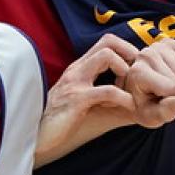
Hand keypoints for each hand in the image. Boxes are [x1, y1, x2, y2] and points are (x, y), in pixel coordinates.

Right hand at [36, 34, 138, 164]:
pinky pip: (106, 90)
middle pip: (108, 41)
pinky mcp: (77, 99)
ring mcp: (76, 82)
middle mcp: (77, 69)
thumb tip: (127, 94)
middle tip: (139, 73)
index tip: (136, 68)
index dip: (126, 49)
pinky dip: (124, 97)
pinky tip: (129, 107)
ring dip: (126, 69)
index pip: (106, 41)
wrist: (36, 133)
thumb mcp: (80, 97)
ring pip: (106, 57)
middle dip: (130, 52)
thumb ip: (98, 89)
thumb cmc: (60, 119)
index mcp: (80, 67)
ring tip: (132, 88)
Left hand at [123, 38, 174, 128]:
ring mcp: (159, 46)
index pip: (174, 88)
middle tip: (163, 92)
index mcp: (138, 72)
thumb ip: (165, 112)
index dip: (173, 100)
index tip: (158, 100)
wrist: (139, 89)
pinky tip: (173, 72)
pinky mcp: (171, 42)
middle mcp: (146, 55)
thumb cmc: (145, 105)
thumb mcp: (151, 117)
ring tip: (167, 83)